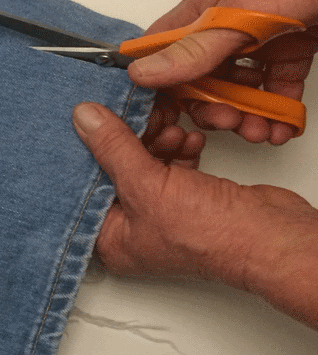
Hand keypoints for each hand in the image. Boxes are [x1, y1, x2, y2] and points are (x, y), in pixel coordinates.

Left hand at [73, 102, 317, 329]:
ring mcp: (161, 214)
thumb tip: (85, 118)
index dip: (86, 154)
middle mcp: (133, 229)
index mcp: (111, 240)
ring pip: (145, 164)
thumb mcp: (145, 185)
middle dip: (129, 140)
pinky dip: (177, 148)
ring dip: (157, 139)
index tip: (88, 122)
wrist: (270, 236)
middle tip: (136, 114)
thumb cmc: (209, 235)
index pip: (84, 189)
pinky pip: (171, 165)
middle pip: (116, 172)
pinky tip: (187, 139)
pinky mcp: (186, 198)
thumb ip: (112, 148)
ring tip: (169, 128)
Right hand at [128, 0, 317, 144]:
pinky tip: (281, 126)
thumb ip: (193, 49)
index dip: (159, 85)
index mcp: (201, 13)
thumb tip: (143, 72)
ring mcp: (254, 44)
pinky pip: (273, 90)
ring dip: (245, 116)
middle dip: (212, 109)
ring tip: (260, 130)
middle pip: (200, 81)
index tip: (168, 113)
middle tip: (229, 122)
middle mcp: (223, 31)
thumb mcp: (238, 16)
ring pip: (236, 91)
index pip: (162, 54)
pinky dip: (276, 112)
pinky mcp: (285, 54)